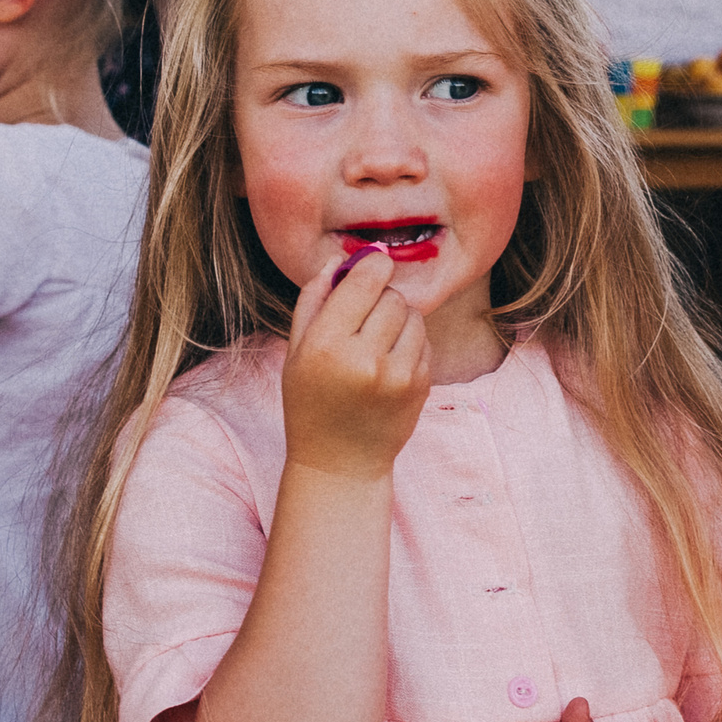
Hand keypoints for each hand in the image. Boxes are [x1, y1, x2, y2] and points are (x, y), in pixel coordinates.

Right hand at [281, 248, 429, 481]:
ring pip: (413, 316)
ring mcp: (398, 375)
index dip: (372, 265)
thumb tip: (340, 260)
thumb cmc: (311, 403)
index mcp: (327, 347)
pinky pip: (425, 341)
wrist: (341, 462)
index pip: (364, 282)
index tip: (373, 263)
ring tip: (377, 343)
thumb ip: (314, 301)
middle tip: (363, 319)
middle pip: (391, 297)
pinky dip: (410, 343)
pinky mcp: (421, 386)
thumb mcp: (297, 352)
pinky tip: (389, 364)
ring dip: (398, 319)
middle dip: (380, 299)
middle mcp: (365, 359)